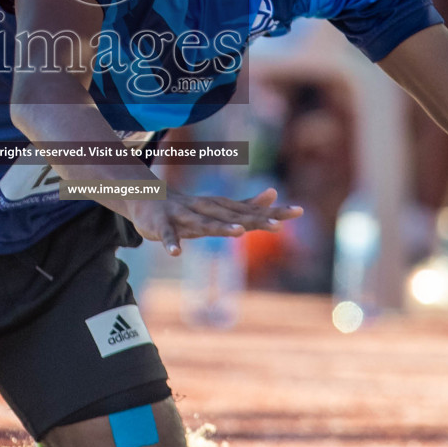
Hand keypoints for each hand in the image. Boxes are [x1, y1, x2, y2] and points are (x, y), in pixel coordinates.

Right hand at [119, 187, 300, 256]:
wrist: (148, 198)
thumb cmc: (189, 207)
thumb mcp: (220, 208)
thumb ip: (247, 204)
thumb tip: (274, 194)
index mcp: (221, 207)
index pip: (252, 211)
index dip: (274, 213)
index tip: (299, 211)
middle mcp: (206, 209)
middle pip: (234, 216)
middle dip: (256, 220)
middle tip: (279, 225)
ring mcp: (184, 216)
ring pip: (203, 223)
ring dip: (220, 227)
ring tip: (239, 233)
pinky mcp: (163, 224)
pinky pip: (168, 234)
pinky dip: (171, 242)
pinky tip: (176, 253)